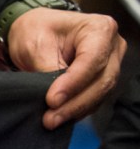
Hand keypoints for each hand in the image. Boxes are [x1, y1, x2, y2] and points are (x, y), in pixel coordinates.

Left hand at [6, 8, 125, 129]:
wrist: (37, 32)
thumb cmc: (37, 31)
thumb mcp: (36, 45)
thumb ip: (48, 70)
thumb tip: (54, 99)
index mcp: (99, 28)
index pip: (92, 60)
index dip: (73, 83)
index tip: (52, 100)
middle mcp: (112, 46)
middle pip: (102, 80)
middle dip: (75, 103)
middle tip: (50, 118)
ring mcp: (111, 63)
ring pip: (101, 93)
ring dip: (76, 110)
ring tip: (52, 120)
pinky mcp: (103, 78)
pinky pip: (96, 98)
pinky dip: (79, 110)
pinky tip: (61, 117)